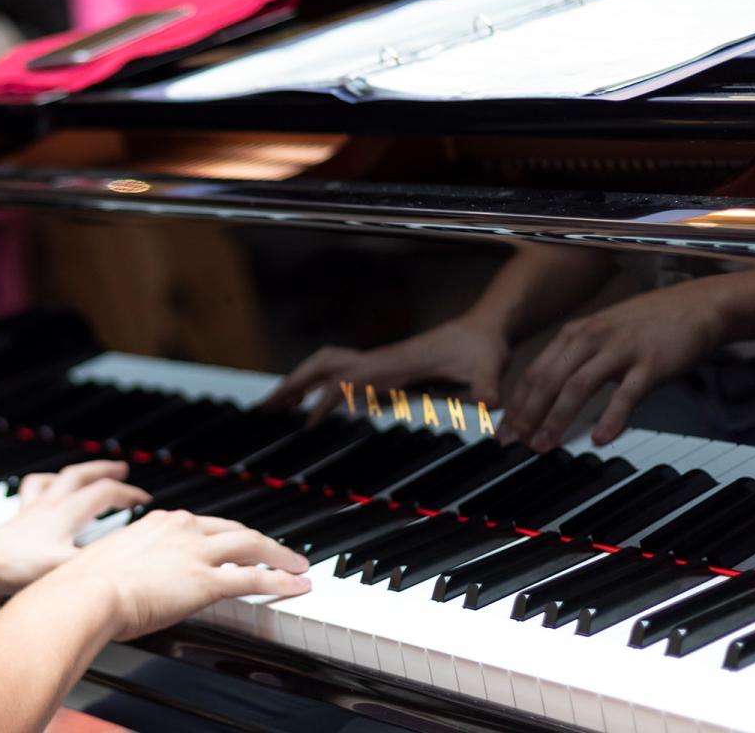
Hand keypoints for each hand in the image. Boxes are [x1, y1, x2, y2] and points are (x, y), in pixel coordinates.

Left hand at [0, 461, 148, 609]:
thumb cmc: (16, 567)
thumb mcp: (66, 567)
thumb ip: (97, 562)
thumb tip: (124, 561)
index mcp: (66, 512)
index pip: (104, 493)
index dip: (128, 495)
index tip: (144, 501)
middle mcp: (48, 506)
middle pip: (80, 475)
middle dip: (103, 470)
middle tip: (120, 468)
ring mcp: (29, 512)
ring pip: (53, 480)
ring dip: (70, 475)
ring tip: (80, 475)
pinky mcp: (14, 523)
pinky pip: (29, 496)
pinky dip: (40, 490)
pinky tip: (43, 498)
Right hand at [53, 510, 310, 640]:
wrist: (85, 594)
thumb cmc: (84, 587)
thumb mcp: (111, 566)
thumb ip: (130, 567)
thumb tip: (130, 583)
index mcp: (157, 523)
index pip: (202, 525)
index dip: (225, 535)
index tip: (234, 543)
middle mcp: (181, 528)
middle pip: (234, 529)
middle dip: (260, 541)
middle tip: (278, 551)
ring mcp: (196, 552)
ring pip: (252, 546)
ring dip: (280, 556)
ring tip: (298, 566)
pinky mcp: (206, 579)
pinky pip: (254, 578)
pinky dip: (281, 581)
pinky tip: (296, 586)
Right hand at [260, 318, 509, 420]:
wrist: (484, 329)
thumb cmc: (483, 347)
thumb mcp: (488, 366)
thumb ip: (486, 385)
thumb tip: (490, 402)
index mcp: (394, 363)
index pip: (348, 381)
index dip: (324, 401)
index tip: (304, 425)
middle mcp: (380, 361)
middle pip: (322, 366)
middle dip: (292, 385)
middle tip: (264, 409)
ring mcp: (378, 363)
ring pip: (325, 367)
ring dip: (297, 383)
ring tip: (273, 407)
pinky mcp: (383, 369)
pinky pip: (339, 374)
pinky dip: (316, 386)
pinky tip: (311, 406)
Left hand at [500, 284, 724, 451]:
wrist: (696, 306)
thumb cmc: (647, 324)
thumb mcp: (602, 333)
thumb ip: (576, 359)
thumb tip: (548, 394)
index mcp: (575, 333)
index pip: (535, 371)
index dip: (516, 403)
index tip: (505, 430)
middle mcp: (591, 338)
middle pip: (548, 380)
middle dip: (527, 414)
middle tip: (514, 443)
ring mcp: (620, 350)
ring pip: (578, 387)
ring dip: (556, 419)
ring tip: (543, 445)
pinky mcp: (650, 364)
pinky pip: (626, 395)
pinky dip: (611, 418)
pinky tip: (601, 439)